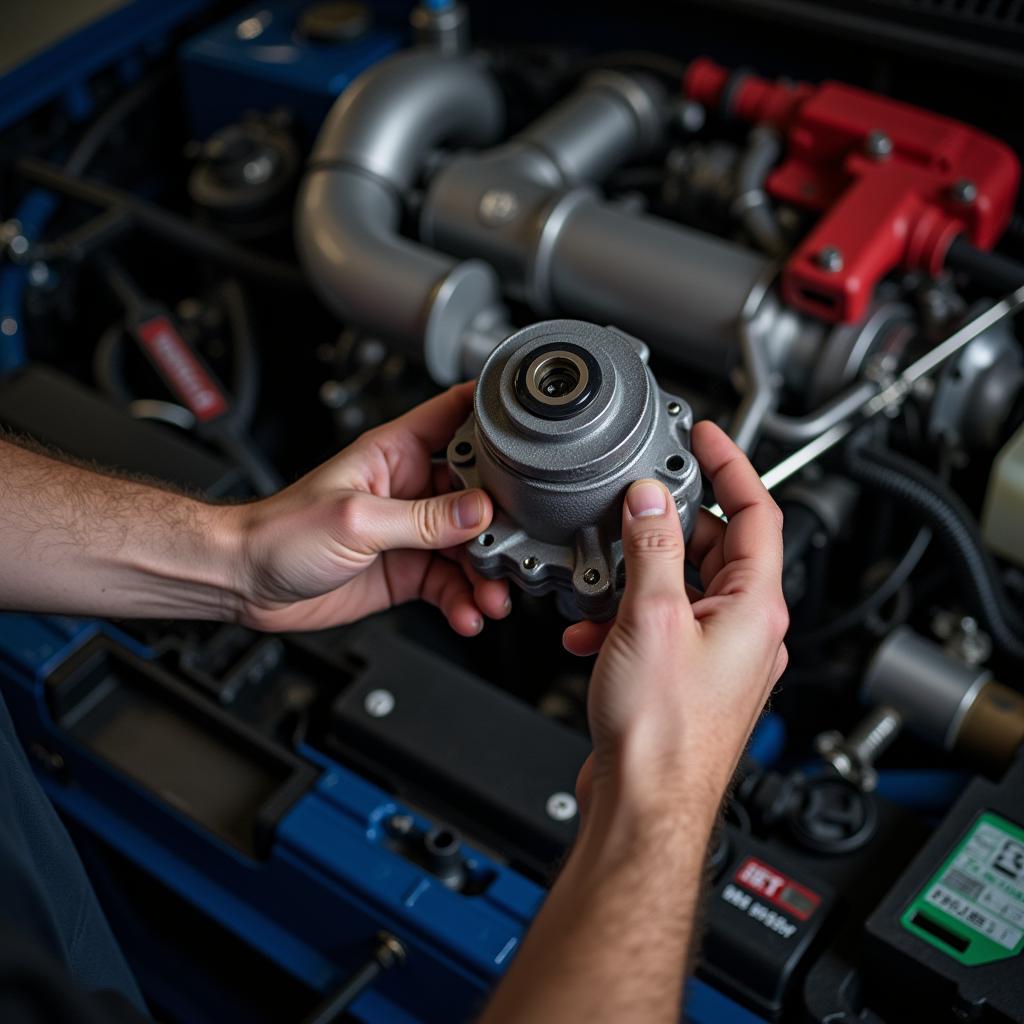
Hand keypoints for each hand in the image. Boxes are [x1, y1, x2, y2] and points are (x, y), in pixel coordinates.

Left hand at [229, 383, 509, 634]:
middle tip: (513, 549)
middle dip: (502, 523)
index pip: (455, 415)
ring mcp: (411, 532)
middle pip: (478, 493)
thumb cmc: (280, 532)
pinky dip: (465, 601)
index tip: (532, 431)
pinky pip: (451, 583)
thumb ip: (422, 519)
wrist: (246, 582)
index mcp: (395, 453)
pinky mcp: (407, 570)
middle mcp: (410, 489)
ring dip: (487, 573)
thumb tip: (478, 513)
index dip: (495, 416)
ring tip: (492, 597)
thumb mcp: (357, 520)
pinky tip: (468, 614)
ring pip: (470, 546)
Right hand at [563, 420, 788, 822]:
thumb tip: (651, 497)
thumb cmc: (663, 734)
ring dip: (637, 576)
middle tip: (630, 507)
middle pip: (713, 547)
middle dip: (665, 525)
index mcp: (754, 606)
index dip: (732, 465)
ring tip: (601, 582)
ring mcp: (717, 655)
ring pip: (680, 586)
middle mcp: (745, 629)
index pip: (757, 512)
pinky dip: (626, 617)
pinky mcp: (686, 676)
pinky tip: (591, 630)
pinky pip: (660, 624)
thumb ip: (652, 546)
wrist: (645, 805)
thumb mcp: (650, 617)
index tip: (706, 437)